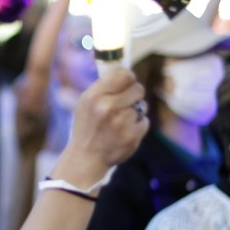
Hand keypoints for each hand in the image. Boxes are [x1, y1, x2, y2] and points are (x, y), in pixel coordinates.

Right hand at [57, 67, 147, 186]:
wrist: (87, 157)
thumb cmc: (87, 126)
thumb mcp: (86, 102)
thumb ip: (103, 86)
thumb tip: (125, 71)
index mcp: (94, 96)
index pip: (122, 74)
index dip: (128, 77)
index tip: (127, 81)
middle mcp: (107, 107)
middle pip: (137, 88)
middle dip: (134, 94)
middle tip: (126, 102)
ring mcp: (121, 122)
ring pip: (142, 105)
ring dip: (135, 111)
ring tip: (121, 120)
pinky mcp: (132, 135)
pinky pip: (144, 121)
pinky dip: (137, 125)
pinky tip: (125, 132)